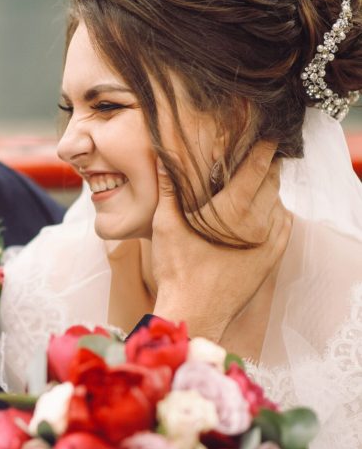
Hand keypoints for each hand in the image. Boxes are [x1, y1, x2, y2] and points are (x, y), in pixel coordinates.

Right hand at [151, 142, 292, 341]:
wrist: (194, 312)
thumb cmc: (177, 271)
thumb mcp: (165, 226)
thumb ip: (168, 189)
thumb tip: (165, 157)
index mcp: (234, 209)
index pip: (258, 165)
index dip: (262, 147)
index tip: (261, 136)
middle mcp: (258, 222)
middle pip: (271, 181)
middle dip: (265, 166)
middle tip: (254, 157)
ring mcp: (267, 241)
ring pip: (278, 202)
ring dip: (269, 190)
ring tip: (254, 185)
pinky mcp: (270, 258)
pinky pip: (283, 225)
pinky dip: (275, 213)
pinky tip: (261, 212)